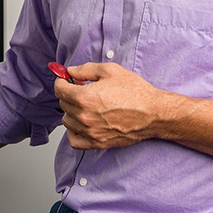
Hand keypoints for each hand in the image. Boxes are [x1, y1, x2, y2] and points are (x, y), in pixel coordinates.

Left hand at [54, 61, 171, 149]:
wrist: (153, 113)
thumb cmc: (135, 92)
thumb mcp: (110, 70)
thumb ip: (86, 69)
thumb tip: (71, 71)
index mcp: (85, 97)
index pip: (59, 89)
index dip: (61, 81)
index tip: (66, 80)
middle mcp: (84, 116)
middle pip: (63, 104)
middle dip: (69, 94)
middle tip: (81, 89)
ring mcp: (90, 132)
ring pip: (67, 121)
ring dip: (72, 112)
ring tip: (85, 106)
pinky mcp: (97, 143)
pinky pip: (73, 140)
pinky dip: (74, 132)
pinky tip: (82, 123)